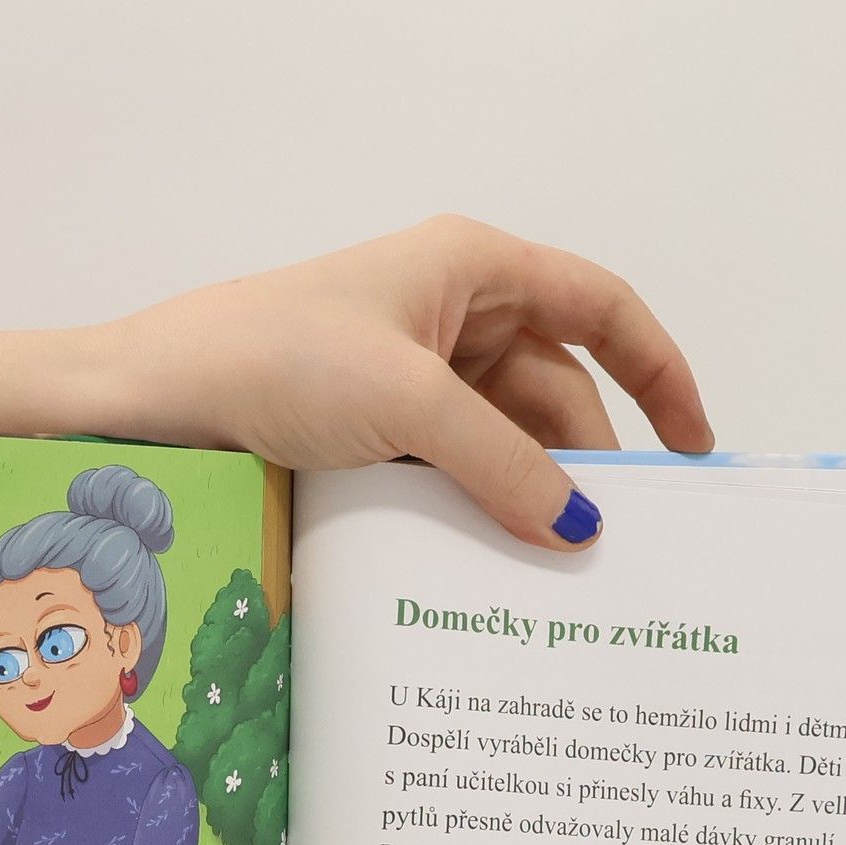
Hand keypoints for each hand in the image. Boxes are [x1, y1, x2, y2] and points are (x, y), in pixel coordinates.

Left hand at [94, 215, 710, 548]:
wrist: (152, 407)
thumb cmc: (271, 360)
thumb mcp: (409, 406)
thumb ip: (505, 464)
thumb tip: (581, 527)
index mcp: (471, 268)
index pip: (599, 308)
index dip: (658, 371)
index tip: (693, 448)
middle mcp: (450, 317)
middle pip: (555, 391)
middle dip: (585, 462)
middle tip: (617, 550)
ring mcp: (411, 380)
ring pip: (503, 444)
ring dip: (527, 500)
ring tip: (559, 576)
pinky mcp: (376, 435)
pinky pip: (452, 475)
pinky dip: (476, 514)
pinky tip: (494, 567)